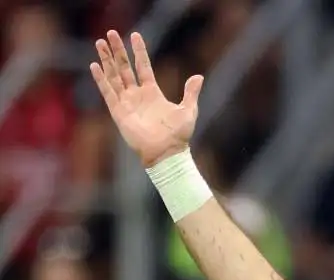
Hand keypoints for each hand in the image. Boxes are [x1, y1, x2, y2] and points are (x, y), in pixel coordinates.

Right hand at [89, 30, 203, 167]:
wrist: (166, 153)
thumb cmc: (178, 135)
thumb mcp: (188, 110)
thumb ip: (191, 93)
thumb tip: (199, 76)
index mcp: (153, 92)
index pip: (143, 66)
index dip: (139, 51)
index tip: (135, 35)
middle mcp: (137, 95)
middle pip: (124, 67)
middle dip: (118, 50)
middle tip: (111, 32)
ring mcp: (127, 102)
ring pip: (114, 76)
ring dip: (106, 59)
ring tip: (100, 42)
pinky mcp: (119, 112)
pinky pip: (108, 92)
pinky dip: (101, 79)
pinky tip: (95, 65)